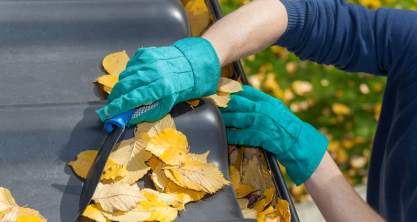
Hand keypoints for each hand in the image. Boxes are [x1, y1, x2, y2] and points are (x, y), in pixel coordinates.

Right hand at [96, 37, 219, 125]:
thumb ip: (145, 113)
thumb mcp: (165, 106)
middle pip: (124, 86)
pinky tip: (137, 79)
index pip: (131, 99)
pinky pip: (129, 66)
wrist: (187, 65)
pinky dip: (129, 75)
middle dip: (115, 98)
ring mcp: (147, 61)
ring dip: (122, 87)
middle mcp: (152, 72)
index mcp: (159, 88)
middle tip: (112, 105)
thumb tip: (126, 119)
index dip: (116, 108)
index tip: (105, 114)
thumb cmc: (177, 88)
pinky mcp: (144, 53)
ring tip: (128, 92)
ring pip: (124, 76)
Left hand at [220, 85, 327, 183]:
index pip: (245, 91)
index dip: (229, 88)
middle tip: (210, 102)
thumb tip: (244, 100)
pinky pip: (242, 136)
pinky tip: (224, 135)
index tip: (217, 86)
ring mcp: (262, 122)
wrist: (300, 143)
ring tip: (213, 118)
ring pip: (237, 119)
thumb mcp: (276, 110)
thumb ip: (261, 104)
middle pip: (237, 103)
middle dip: (222, 103)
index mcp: (267, 101)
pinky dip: (232, 136)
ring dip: (224, 119)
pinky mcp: (262, 136)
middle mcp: (264, 109)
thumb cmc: (287, 127)